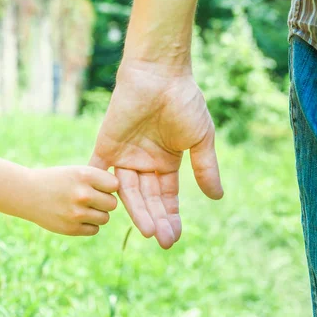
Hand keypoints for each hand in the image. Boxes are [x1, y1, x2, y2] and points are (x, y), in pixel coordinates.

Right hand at [24, 166, 119, 235]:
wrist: (27, 194)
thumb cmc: (57, 180)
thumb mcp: (76, 172)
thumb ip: (99, 180)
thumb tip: (124, 194)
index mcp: (84, 175)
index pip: (114, 185)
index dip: (107, 186)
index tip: (97, 186)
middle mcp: (82, 194)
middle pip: (112, 203)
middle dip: (104, 201)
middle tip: (90, 198)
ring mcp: (77, 213)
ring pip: (105, 218)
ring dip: (97, 214)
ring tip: (82, 207)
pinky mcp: (71, 229)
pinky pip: (94, 229)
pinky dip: (88, 225)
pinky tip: (75, 216)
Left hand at [90, 62, 222, 248]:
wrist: (159, 75)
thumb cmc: (183, 103)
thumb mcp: (199, 139)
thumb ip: (205, 168)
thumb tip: (217, 198)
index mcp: (165, 163)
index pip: (166, 197)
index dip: (170, 217)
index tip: (173, 238)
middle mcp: (144, 163)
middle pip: (148, 199)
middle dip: (155, 219)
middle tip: (161, 240)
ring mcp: (124, 156)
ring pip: (128, 191)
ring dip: (137, 211)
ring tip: (147, 230)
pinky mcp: (106, 146)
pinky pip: (100, 171)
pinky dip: (102, 188)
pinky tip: (109, 209)